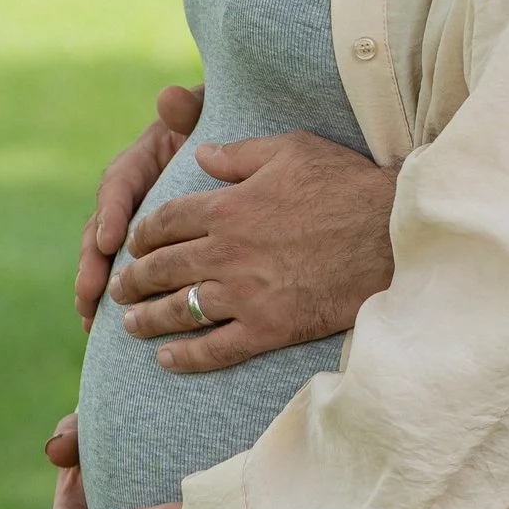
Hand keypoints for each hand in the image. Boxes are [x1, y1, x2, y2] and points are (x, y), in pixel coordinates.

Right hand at [77, 83, 201, 323]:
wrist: (235, 146)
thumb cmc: (224, 127)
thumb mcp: (209, 113)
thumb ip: (188, 109)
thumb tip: (170, 96)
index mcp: (143, 158)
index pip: (119, 183)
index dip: (111, 212)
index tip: (109, 240)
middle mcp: (131, 192)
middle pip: (101, 225)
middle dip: (93, 260)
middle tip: (90, 290)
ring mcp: (133, 221)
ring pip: (103, 254)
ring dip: (93, 284)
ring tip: (86, 314)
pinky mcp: (144, 247)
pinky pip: (120, 271)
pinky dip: (106, 296)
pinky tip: (95, 328)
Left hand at [110, 129, 397, 375]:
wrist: (389, 234)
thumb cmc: (344, 184)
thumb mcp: (291, 150)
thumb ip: (239, 154)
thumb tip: (201, 153)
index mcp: (227, 208)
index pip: (166, 222)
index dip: (143, 233)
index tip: (133, 243)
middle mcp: (226, 253)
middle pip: (162, 269)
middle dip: (133, 279)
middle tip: (119, 287)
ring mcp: (244, 294)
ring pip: (179, 310)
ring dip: (147, 318)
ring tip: (130, 324)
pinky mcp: (267, 327)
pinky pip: (214, 348)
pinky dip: (185, 356)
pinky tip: (166, 358)